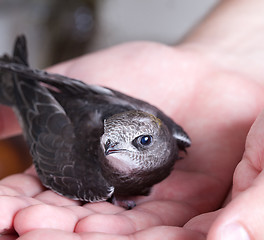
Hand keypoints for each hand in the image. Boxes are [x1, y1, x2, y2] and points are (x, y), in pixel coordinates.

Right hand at [0, 41, 263, 238]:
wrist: (205, 73)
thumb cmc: (146, 74)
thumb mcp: (86, 81)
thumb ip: (46, 102)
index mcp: (88, 172)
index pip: (45, 196)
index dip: (19, 203)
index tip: (4, 210)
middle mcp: (117, 196)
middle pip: (78, 222)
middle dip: (51, 228)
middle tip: (27, 228)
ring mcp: (153, 205)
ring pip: (119, 234)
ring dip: (88, 239)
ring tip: (65, 234)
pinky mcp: (192, 207)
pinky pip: (169, 230)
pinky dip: (143, 237)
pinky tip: (109, 237)